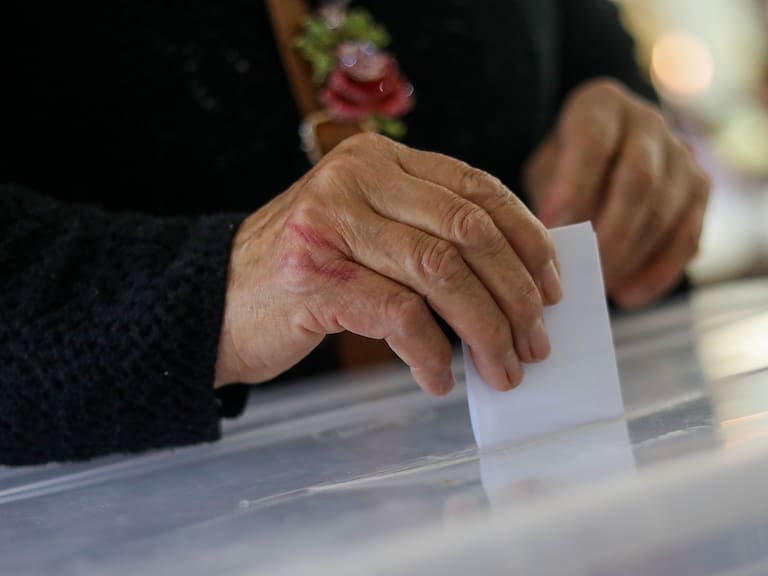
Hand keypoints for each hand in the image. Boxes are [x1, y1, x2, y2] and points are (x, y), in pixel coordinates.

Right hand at [215, 133, 561, 394]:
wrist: (215, 302)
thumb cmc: (306, 274)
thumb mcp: (368, 233)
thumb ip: (427, 235)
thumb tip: (517, 282)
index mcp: (377, 160)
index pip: (476, 188)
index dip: (527, 238)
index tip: (553, 285)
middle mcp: (355, 179)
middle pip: (469, 231)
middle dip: (517, 294)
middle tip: (537, 341)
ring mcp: (331, 224)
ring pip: (442, 273)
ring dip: (486, 331)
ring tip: (503, 370)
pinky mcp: (315, 277)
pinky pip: (400, 316)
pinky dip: (432, 354)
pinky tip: (440, 379)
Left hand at [525, 79, 709, 307]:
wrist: (602, 152)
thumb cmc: (562, 166)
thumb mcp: (545, 169)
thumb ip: (550, 197)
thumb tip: (550, 250)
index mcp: (601, 106)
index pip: (593, 141)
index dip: (573, 186)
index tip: (552, 226)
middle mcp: (648, 122)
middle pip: (638, 180)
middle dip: (609, 232)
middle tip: (582, 270)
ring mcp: (681, 154)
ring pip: (664, 211)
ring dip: (631, 256)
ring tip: (599, 286)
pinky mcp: (700, 189)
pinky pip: (688, 236)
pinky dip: (658, 271)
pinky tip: (628, 295)